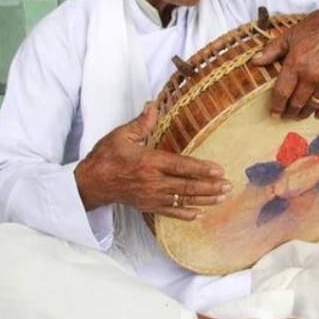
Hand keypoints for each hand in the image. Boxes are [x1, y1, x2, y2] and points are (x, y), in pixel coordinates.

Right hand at [74, 103, 232, 219]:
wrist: (90, 183)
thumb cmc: (106, 157)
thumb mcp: (121, 136)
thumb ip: (141, 123)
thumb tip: (152, 105)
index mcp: (149, 162)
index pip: (181, 166)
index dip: (202, 169)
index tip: (219, 171)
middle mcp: (153, 182)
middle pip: (187, 186)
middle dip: (210, 187)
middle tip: (228, 187)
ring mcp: (151, 196)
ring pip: (182, 200)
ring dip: (204, 200)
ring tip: (222, 198)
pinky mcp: (147, 206)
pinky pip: (170, 212)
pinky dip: (185, 214)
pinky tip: (199, 214)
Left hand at [250, 3, 318, 119]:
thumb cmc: (316, 27)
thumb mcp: (290, 35)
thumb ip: (272, 50)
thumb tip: (254, 61)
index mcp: (295, 63)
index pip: (282, 92)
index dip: (276, 106)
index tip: (274, 113)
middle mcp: (311, 75)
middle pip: (296, 102)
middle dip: (289, 112)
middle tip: (286, 116)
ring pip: (312, 105)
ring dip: (304, 113)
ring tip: (299, 115)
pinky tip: (317, 114)